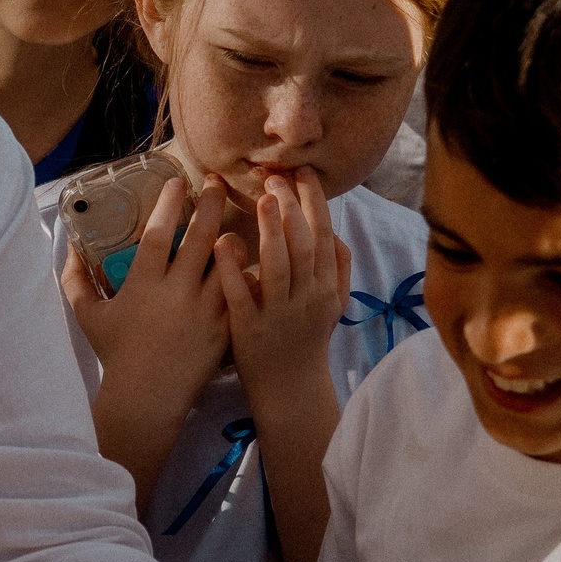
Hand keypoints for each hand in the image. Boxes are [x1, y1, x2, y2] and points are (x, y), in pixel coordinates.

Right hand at [62, 173, 233, 390]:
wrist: (147, 398)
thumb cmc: (116, 355)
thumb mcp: (88, 316)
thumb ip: (74, 279)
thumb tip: (68, 245)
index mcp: (143, 286)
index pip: (157, 233)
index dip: (168, 203)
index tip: (176, 181)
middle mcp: (177, 293)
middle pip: (200, 237)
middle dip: (210, 203)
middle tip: (216, 183)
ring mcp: (205, 311)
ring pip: (229, 261)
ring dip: (232, 237)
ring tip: (233, 224)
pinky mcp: (224, 329)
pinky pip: (243, 292)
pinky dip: (246, 275)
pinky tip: (250, 262)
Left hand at [213, 169, 350, 405]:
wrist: (291, 390)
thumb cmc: (307, 339)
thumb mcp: (332, 305)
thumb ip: (338, 268)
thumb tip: (336, 231)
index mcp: (325, 286)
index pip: (323, 235)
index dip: (314, 201)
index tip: (302, 172)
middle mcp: (306, 297)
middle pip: (302, 244)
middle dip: (291, 207)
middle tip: (275, 178)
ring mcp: (278, 313)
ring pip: (278, 266)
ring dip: (271, 230)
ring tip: (261, 199)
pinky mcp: (250, 329)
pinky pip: (241, 295)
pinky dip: (232, 268)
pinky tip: (222, 243)